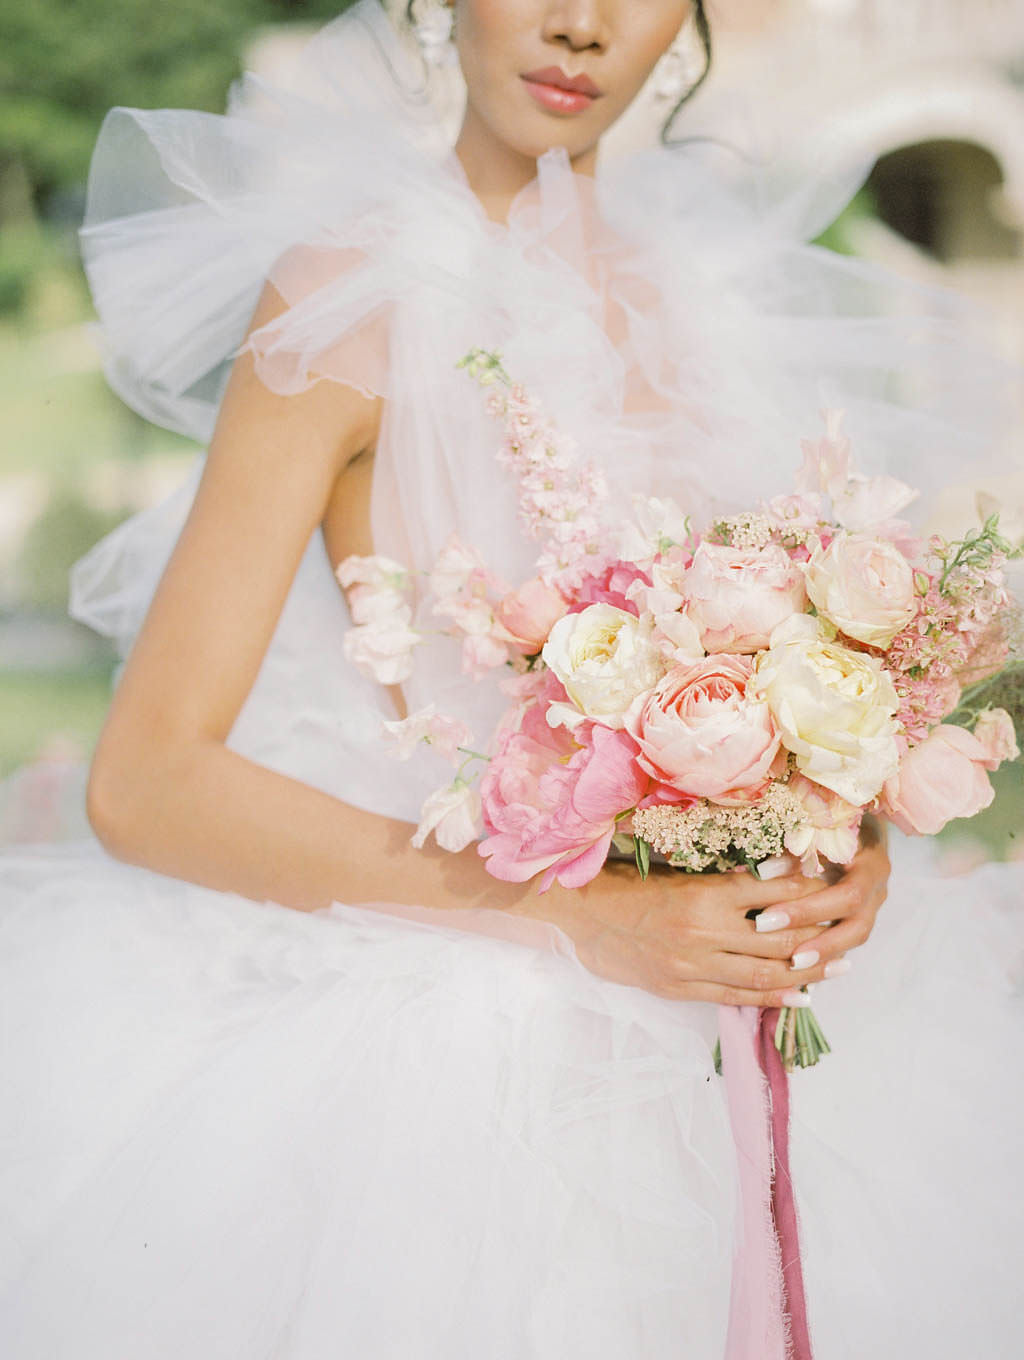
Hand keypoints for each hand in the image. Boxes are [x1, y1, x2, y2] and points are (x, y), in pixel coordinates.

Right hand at [539, 856, 855, 1007]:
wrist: (582, 913)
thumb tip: (780, 873)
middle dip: (820, 937)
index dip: (810, 894)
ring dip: (806, 972)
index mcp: (703, 894)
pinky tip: (800, 996)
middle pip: (779, 940)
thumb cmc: (630, 883)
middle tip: (851, 932)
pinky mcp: (681, 989)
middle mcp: (703, 932)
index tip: (836, 886)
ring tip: (837, 968)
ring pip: (764, 974)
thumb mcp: (679, 869)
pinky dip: (772, 998)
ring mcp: (693, 966)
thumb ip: (725, 878)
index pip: (773, 895)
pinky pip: (736, 998)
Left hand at [755, 817, 891, 974]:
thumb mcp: (817, 828)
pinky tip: (799, 967)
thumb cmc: (832, 820)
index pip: (846, 895)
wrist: (860, 822)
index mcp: (872, 863)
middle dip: (818, 941)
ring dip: (824, 953)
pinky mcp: (863, 914)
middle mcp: (878, 888)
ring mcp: (874, 904)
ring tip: (790, 967)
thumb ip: (795, 851)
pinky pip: (848, 940)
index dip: (807, 909)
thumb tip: (761, 873)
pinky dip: (826, 953)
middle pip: (856, 924)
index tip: (767, 918)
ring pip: (855, 938)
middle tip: (784, 955)